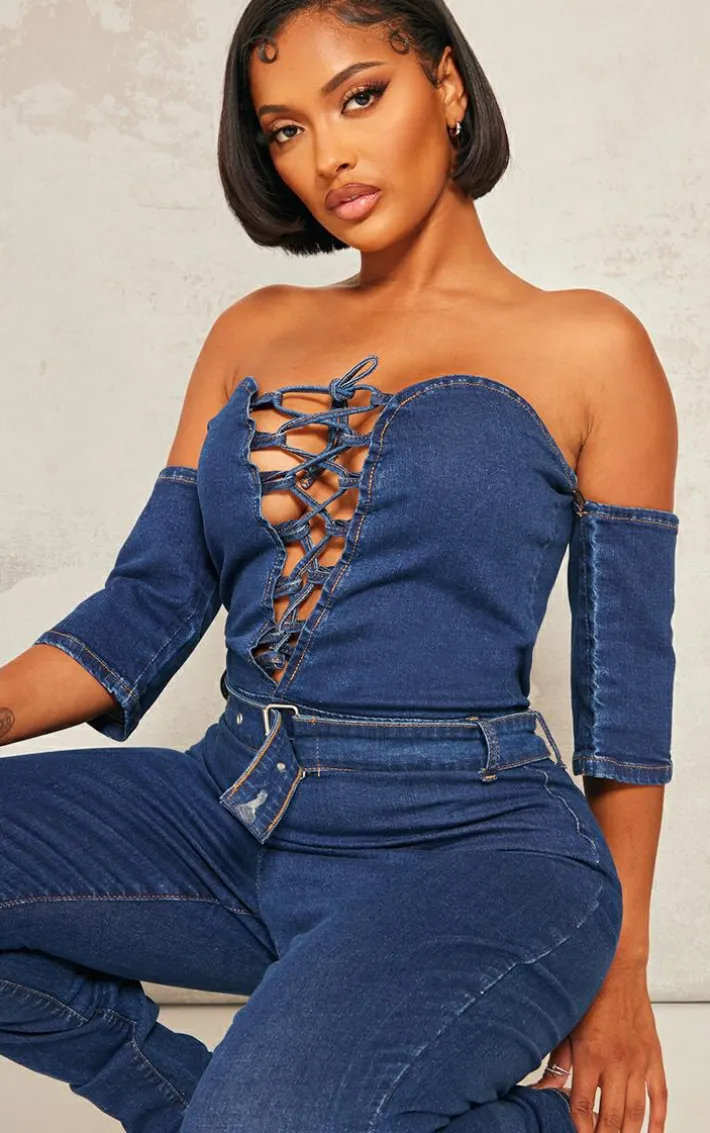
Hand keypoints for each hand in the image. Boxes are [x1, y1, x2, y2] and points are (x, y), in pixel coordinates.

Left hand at [531, 960, 667, 1131]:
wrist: (617, 968)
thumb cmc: (589, 992)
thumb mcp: (565, 1027)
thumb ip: (557, 1063)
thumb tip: (543, 1090)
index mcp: (590, 1055)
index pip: (581, 1105)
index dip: (578, 1127)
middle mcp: (617, 1061)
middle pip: (610, 1115)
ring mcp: (638, 1061)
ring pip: (635, 1112)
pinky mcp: (653, 1057)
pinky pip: (659, 1096)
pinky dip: (657, 1120)